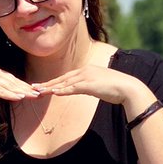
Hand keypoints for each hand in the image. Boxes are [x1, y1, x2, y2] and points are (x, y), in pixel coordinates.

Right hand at [0, 65, 39, 103]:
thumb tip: (2, 92)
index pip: (12, 79)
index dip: (24, 85)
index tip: (34, 91)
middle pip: (14, 81)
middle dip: (28, 88)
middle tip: (41, 94)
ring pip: (10, 86)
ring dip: (23, 92)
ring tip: (34, 97)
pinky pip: (1, 90)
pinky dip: (11, 94)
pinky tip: (19, 98)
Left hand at [31, 66, 147, 106]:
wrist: (128, 88)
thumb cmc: (117, 89)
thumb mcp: (100, 86)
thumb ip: (90, 87)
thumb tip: (85, 89)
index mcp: (87, 71)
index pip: (67, 77)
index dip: (54, 82)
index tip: (43, 85)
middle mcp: (85, 71)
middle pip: (62, 78)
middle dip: (48, 84)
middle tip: (34, 88)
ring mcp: (87, 76)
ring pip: (65, 83)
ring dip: (51, 88)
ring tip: (39, 91)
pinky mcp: (90, 84)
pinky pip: (73, 88)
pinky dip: (63, 90)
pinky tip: (54, 93)